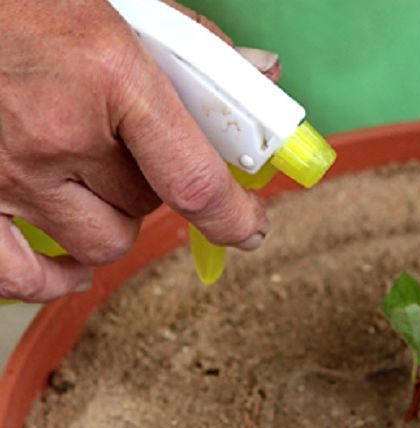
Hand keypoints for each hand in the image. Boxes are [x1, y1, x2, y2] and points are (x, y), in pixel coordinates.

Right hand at [0, 0, 276, 301]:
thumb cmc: (28, 1)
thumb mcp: (121, 6)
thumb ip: (197, 48)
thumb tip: (262, 77)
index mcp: (109, 75)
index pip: (195, 180)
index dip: (233, 216)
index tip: (248, 227)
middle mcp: (57, 133)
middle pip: (147, 206)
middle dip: (155, 185)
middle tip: (133, 150)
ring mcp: (9, 172)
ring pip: (101, 241)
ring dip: (111, 218)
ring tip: (93, 178)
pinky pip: (22, 276)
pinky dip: (53, 276)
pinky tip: (69, 261)